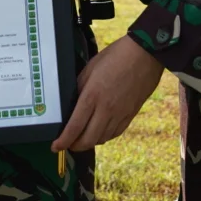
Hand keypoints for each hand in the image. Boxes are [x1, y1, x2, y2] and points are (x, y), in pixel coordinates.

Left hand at [52, 37, 163, 152]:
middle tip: (68, 144)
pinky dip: (104, 137)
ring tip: (81, 139)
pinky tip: (99, 133)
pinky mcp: (130, 114)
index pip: (74, 127)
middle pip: (88, 139)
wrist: (144, 54)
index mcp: (92, 96)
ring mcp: (120, 114)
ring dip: (90, 142)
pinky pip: (115, 133)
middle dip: (75, 146)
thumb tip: (71, 104)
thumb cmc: (115, 57)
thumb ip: (79, 88)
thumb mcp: (89, 69)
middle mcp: (106, 109)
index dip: (63, 141)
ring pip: (102, 139)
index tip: (56, 146)